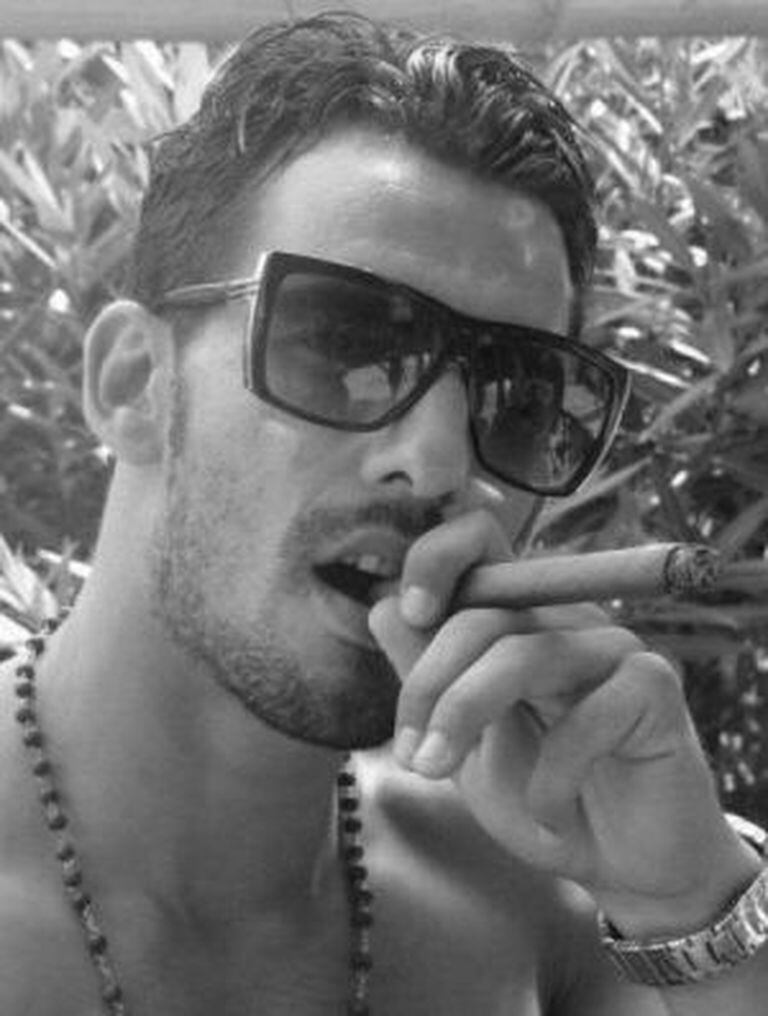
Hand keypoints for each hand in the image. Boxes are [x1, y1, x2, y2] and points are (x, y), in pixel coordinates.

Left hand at [369, 509, 757, 934]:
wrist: (620, 869)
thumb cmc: (540, 797)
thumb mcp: (464, 745)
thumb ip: (429, 679)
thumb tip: (383, 609)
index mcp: (519, 621)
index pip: (480, 541)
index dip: (436, 558)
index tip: (410, 614)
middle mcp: (566, 621)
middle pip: (481, 615)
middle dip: (428, 685)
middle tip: (412, 757)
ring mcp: (614, 649)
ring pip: (524, 653)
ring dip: (465, 717)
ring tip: (441, 774)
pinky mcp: (655, 689)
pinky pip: (588, 715)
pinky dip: (552, 777)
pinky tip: (548, 817)